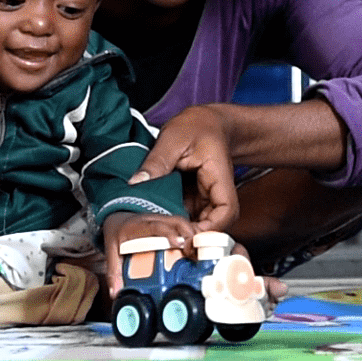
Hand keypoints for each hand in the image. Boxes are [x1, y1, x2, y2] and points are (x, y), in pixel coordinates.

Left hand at [102, 212, 194, 297]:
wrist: (119, 218)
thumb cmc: (117, 233)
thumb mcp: (111, 251)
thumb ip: (114, 272)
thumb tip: (116, 293)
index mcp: (139, 226)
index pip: (156, 226)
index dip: (169, 234)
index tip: (179, 244)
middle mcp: (154, 220)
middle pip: (177, 222)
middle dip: (189, 236)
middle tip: (193, 255)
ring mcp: (164, 220)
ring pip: (184, 223)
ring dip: (194, 236)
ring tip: (198, 255)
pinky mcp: (171, 224)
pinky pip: (186, 226)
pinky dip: (195, 235)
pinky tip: (198, 249)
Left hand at [129, 105, 238, 233]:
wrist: (205, 122)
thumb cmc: (195, 127)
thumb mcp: (173, 139)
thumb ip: (157, 161)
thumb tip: (136, 183)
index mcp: (219, 179)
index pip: (225, 214)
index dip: (208, 229)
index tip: (184, 234)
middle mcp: (217, 194)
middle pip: (213, 226)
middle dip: (189, 235)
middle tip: (161, 237)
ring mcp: (206, 199)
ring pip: (199, 225)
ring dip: (179, 230)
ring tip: (155, 230)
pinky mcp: (195, 200)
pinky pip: (188, 217)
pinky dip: (174, 221)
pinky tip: (157, 220)